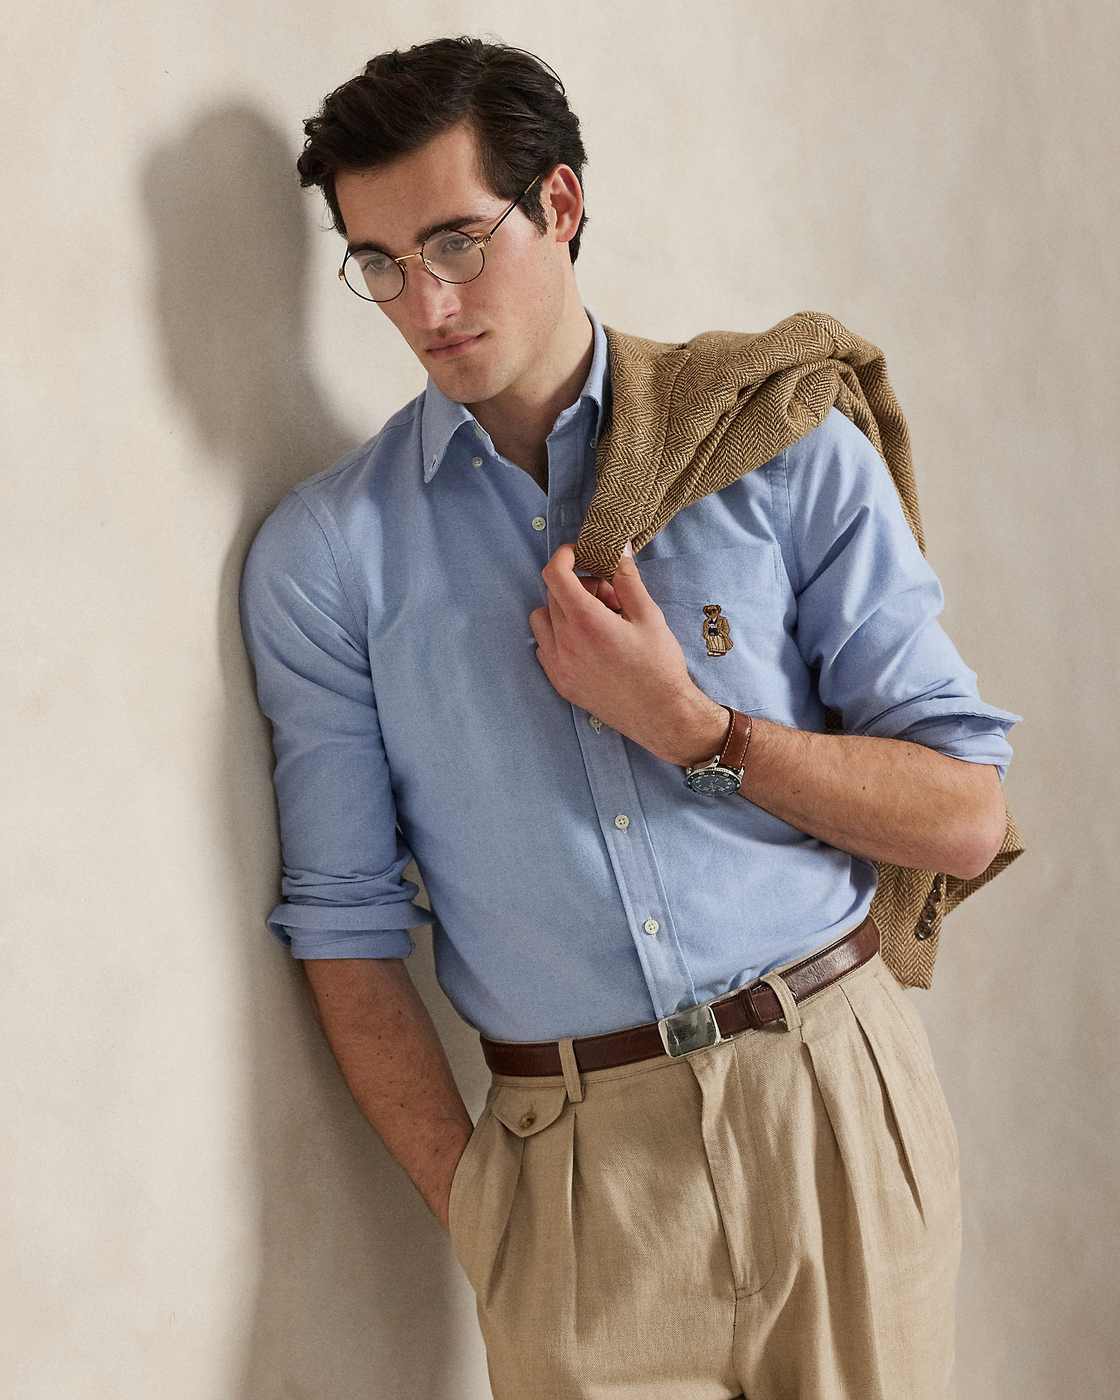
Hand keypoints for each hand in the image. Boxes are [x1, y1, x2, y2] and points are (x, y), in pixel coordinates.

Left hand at [529, 544, 727, 766]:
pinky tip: (587, 642)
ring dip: (563, 610)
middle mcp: (565, 643)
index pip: (555, 574)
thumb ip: (627, 578)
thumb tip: (619, 549)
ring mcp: (558, 666)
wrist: (661, 715)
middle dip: (580, 586)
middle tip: (610, 597)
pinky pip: (543, 647)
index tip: (580, 554)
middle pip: (553, 595)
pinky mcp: (560, 683)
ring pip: (542, 620)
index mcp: (587, 622)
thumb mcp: (648, 615)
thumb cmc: (659, 666)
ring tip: (596, 620)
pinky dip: (558, 636)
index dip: (565, 556)